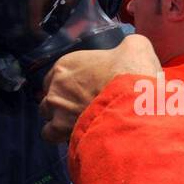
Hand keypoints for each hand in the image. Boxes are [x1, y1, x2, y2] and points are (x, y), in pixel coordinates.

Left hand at [39, 34, 161, 143]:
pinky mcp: (59, 128)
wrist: (132, 99)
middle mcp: (55, 84)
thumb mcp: (134, 48)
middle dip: (63, 103)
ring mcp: (55, 107)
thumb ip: (126, 47)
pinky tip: (74, 135)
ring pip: (48, 115)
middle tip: (82, 108)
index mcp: (66, 64)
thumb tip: (132, 48)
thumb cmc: (131, 72)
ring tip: (80, 124)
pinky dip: (60, 136)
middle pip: (51, 96)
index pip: (56, 77)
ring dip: (60, 119)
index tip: (81, 93)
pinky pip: (49, 134)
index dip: (68, 86)